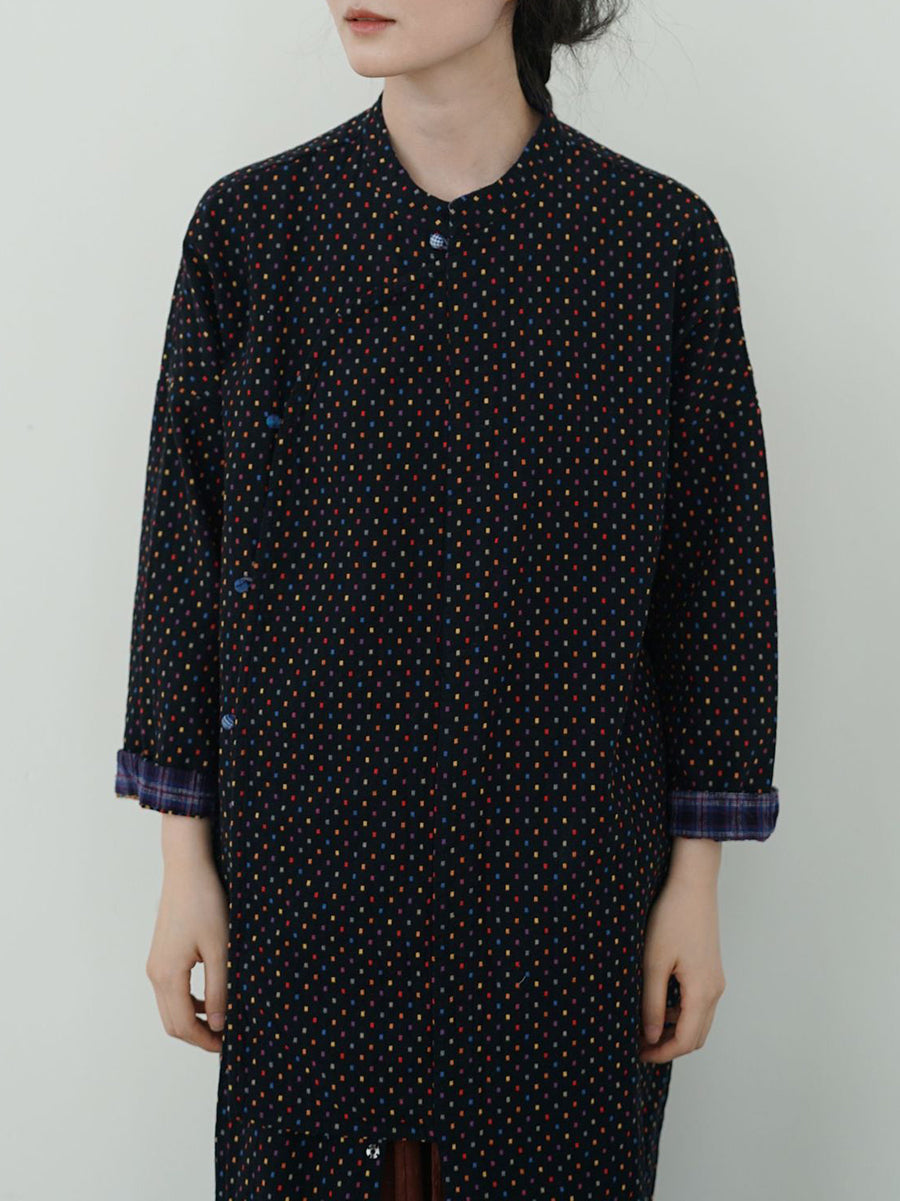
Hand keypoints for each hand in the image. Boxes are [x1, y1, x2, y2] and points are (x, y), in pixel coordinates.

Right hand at [145, 813, 228, 1053]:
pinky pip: (172, 991)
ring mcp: (155, 964)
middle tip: (228, 1039)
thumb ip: (220, 989)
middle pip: (173, 1023)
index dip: (206, 1041)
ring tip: (224, 1021)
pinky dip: (190, 1002)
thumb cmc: (206, 904)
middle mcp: (155, 974)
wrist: (187, 869)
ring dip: (194, 1020)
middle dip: (199, 1036)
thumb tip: (220, 1025)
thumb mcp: (220, 948)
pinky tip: (213, 996)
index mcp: (167, 976)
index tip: (230, 1046)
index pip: (184, 1026)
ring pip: (171, 1008)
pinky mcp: (161, 954)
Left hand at [639, 837, 725, 1063]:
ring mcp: (715, 979)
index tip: (637, 1054)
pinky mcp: (710, 968)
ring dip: (674, 1028)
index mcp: (702, 992)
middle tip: (639, 1045)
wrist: (692, 884)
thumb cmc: (671, 918)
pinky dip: (680, 1011)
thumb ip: (651, 1002)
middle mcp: (714, 990)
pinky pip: (698, 1002)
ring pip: (698, 1020)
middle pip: (695, 1036)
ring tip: (643, 1023)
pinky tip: (657, 1000)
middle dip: (668, 1045)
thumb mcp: (654, 962)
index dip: (662, 1053)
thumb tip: (649, 1035)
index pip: (686, 1041)